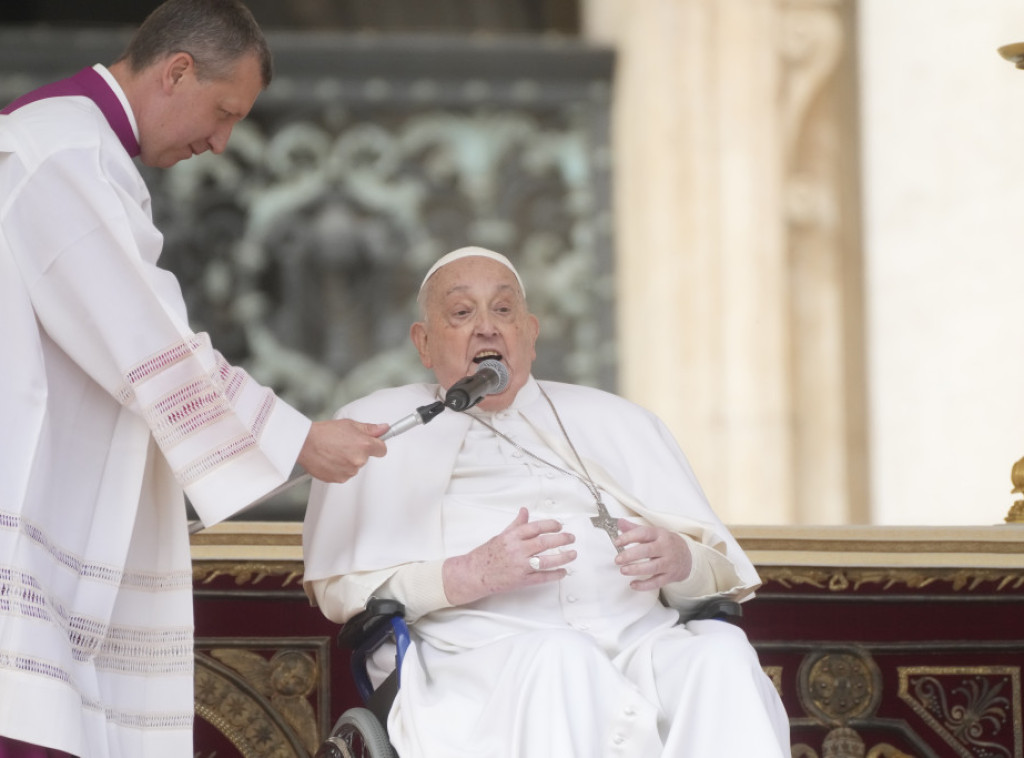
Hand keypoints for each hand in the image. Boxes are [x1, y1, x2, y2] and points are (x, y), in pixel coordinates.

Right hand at [298, 419, 387, 482]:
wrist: (305, 443)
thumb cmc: (324, 433)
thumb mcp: (350, 424)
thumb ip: (370, 429)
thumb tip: (383, 428)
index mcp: (364, 445)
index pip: (382, 450)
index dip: (377, 445)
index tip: (372, 443)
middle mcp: (359, 460)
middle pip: (366, 458)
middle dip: (358, 452)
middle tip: (344, 444)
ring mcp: (349, 471)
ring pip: (354, 467)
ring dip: (348, 461)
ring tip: (335, 451)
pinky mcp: (339, 479)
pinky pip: (344, 474)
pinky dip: (339, 468)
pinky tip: (331, 459)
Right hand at [443, 507, 576, 605]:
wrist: (474, 574)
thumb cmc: (486, 554)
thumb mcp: (501, 535)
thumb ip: (516, 524)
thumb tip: (525, 511)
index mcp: (512, 537)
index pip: (536, 527)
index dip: (551, 525)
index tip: (559, 526)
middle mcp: (517, 550)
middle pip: (544, 542)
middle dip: (562, 539)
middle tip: (571, 538)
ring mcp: (520, 566)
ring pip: (546, 560)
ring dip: (563, 557)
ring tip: (572, 554)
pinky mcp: (521, 580)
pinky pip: (542, 577)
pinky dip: (554, 575)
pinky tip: (563, 572)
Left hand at [614, 519, 692, 590]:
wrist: (689, 557)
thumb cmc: (665, 543)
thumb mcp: (654, 533)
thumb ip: (635, 528)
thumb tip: (619, 523)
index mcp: (660, 534)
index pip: (644, 533)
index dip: (629, 537)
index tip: (616, 542)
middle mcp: (666, 548)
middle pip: (648, 551)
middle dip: (631, 555)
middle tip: (617, 559)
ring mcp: (669, 562)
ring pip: (653, 567)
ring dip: (636, 570)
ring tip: (623, 570)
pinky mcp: (670, 576)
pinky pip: (657, 582)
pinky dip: (644, 585)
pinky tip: (633, 584)